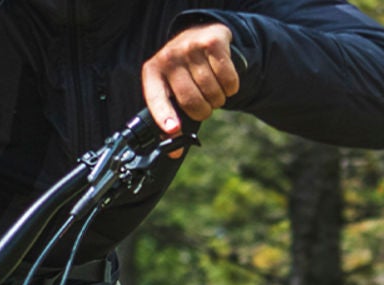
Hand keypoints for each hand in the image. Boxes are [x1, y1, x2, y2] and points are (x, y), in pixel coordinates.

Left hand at [141, 24, 237, 138]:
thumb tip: (175, 152)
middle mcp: (169, 57)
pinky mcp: (213, 42)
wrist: (200, 33)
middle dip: (203, 111)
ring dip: (218, 100)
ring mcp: (190, 47)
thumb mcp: (171, 88)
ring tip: (214, 92)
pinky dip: (231, 87)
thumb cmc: (184, 71)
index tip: (174, 130)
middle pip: (191, 101)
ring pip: (212, 91)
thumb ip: (170, 117)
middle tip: (205, 107)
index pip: (156, 99)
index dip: (164, 116)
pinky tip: (226, 83)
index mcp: (153, 73)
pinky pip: (227, 78)